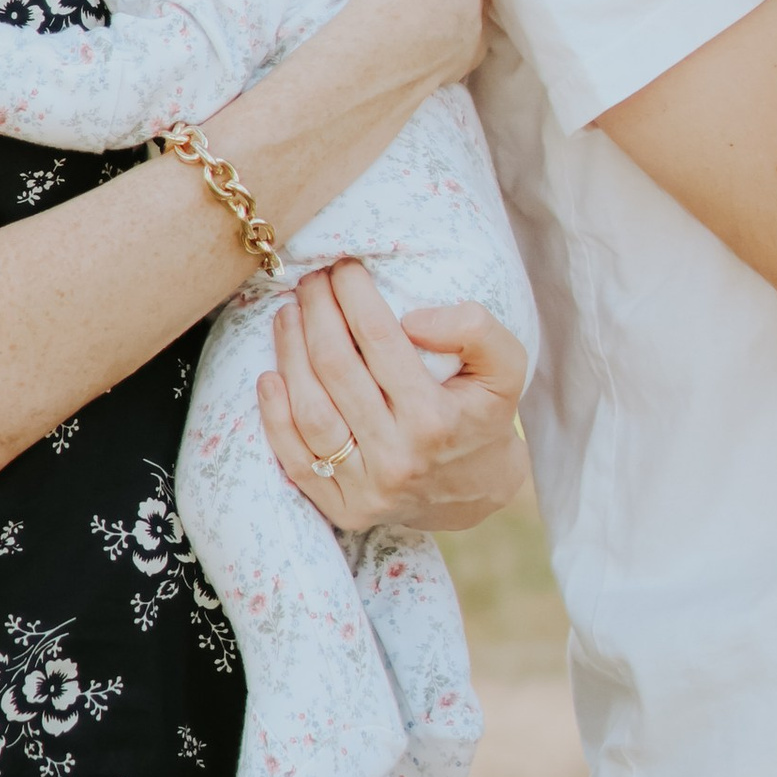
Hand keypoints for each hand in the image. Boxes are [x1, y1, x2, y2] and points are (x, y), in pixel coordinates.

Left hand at [257, 260, 527, 538]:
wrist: (479, 492)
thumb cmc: (484, 414)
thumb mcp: (506, 366)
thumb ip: (474, 331)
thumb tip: (414, 320)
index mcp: (435, 419)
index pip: (379, 339)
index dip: (353, 294)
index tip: (344, 266)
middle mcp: (397, 457)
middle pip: (335, 368)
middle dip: (316, 312)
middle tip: (312, 281)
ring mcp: (367, 489)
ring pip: (309, 412)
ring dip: (289, 353)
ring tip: (289, 315)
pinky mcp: (343, 510)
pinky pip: (296, 460)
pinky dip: (275, 416)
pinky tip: (270, 375)